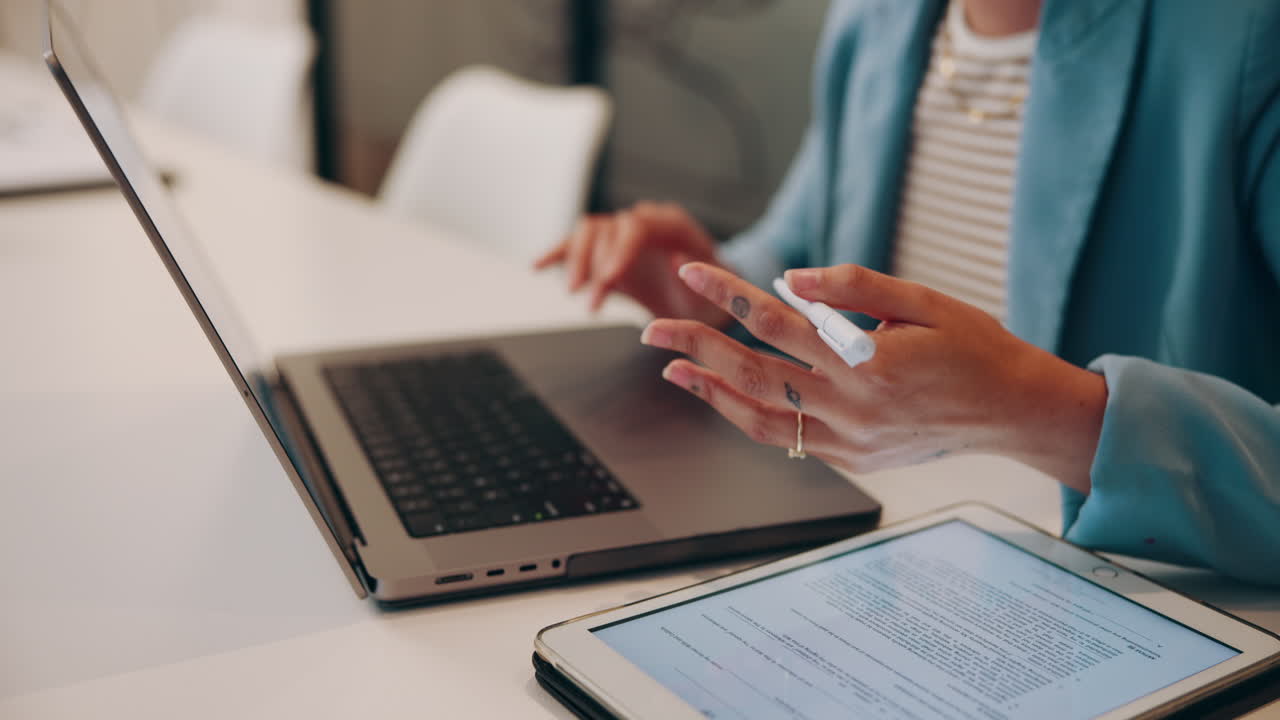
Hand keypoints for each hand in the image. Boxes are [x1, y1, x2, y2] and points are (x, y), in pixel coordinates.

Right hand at [534, 202, 732, 326]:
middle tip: (590, 299)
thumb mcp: (720, 292)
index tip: (608, 280)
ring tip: (574, 292)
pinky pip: (578, 245)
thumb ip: (702, 277)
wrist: (708, 301)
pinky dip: (557, 254)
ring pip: (588, 233)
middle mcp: (644, 222)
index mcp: (673, 225)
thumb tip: (676, 261)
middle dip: (594, 263)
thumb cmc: (717, 296)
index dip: (618, 251)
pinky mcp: (608, 251)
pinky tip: (537, 267)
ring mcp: (623, 235)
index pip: (636, 226)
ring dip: (576, 262)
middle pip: (607, 228)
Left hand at [641, 263, 1107, 492]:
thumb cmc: (975, 348)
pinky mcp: (856, 458)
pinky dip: (749, 420)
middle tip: (653, 328)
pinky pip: (788, 441)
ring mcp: (851, 439)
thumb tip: (792, 278)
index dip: (727, 293)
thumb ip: (854, 287)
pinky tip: (725, 399)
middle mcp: (852, 404)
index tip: (691, 272)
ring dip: (710, 392)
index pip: (776, 320)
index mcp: (866, 359)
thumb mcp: (923, 301)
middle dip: (696, 346)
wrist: (1014, 411)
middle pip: (751, 371)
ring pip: (760, 417)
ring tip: (673, 368)